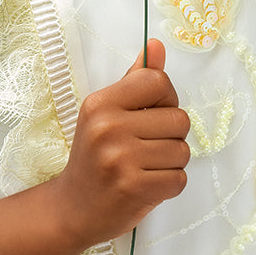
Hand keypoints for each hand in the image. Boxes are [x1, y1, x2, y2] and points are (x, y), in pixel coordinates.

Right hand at [55, 39, 189, 245]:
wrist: (72, 209)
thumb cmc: (94, 157)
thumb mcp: (105, 113)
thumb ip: (134, 81)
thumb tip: (157, 46)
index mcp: (101, 103)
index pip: (158, 82)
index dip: (166, 99)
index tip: (152, 115)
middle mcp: (108, 127)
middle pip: (179, 119)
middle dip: (171, 136)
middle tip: (146, 148)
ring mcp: (120, 159)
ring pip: (183, 151)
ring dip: (172, 162)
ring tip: (145, 167)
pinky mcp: (134, 188)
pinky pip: (179, 179)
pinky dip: (169, 184)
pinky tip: (147, 185)